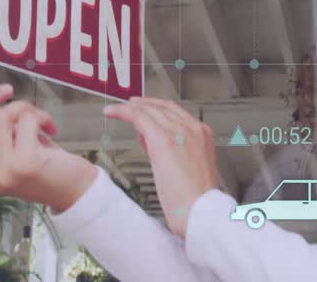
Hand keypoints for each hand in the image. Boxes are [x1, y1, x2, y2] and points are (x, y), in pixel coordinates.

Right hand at [0, 83, 97, 213]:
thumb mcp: (9, 149)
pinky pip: (25, 119)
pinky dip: (40, 114)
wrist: (75, 190)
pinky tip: (50, 126)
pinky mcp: (26, 163)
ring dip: (22, 107)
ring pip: (0, 116)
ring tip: (37, 118)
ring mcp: (4, 172)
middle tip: (7, 90)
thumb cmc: (44, 164)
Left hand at [103, 97, 220, 237]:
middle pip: (163, 107)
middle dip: (144, 105)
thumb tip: (152, 143)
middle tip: (129, 105)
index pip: (176, 113)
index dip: (158, 108)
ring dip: (130, 108)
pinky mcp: (163, 139)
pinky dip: (124, 112)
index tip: (146, 108)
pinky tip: (113, 112)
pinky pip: (139, 117)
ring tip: (116, 110)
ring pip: (150, 110)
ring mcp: (179, 132)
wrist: (201, 211)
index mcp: (203, 135)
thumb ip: (172, 152)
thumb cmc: (196, 201)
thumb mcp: (189, 170)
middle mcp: (193, 129)